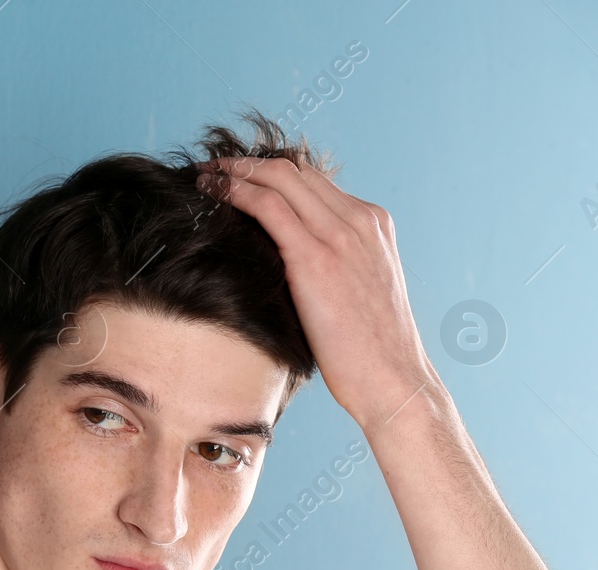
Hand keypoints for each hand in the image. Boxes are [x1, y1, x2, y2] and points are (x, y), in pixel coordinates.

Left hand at [195, 156, 439, 431]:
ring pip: (279, 178)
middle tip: (214, 168)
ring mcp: (340, 234)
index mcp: (372, 224)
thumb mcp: (357, 291)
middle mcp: (360, 219)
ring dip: (236, 171)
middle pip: (295, 170)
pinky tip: (212, 194)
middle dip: (249, 164)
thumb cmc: (369, 350)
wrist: (392, 377)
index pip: (315, 181)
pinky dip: (237, 192)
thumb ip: (332, 266)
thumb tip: (287, 267)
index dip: (273, 172)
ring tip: (206, 176)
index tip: (242, 176)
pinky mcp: (315, 256)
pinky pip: (268, 206)